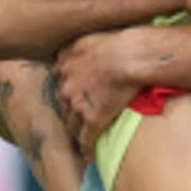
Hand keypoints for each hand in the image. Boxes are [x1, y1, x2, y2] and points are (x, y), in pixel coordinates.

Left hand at [54, 28, 154, 156]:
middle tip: (75, 116)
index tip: (71, 93)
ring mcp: (77, 104)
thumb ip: (79, 44)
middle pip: (62, 102)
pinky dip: (86, 147)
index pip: (60, 79)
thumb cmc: (118, 40)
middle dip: (68, 109)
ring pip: (71, 123)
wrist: (130, 56)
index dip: (66, 87)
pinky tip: (88, 155)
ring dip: (74, 130)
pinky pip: (86, 138)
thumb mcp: (90, 35)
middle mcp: (66, 85)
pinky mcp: (92, 119)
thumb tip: (81, 48)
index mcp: (65, 63)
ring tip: (79, 138)